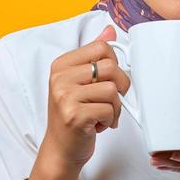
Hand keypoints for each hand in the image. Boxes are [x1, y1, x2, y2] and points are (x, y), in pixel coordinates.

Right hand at [36, 24, 131, 174]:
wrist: (61, 149)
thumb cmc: (73, 116)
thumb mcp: (80, 82)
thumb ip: (94, 56)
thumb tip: (110, 30)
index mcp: (61, 65)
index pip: (101, 47)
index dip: (114, 64)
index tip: (108, 79)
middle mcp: (60, 78)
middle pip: (110, 67)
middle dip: (119, 87)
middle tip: (110, 100)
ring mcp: (65, 97)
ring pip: (112, 90)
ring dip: (115, 108)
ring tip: (101, 115)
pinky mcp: (74, 115)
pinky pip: (109, 110)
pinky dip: (110, 120)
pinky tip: (97, 125)